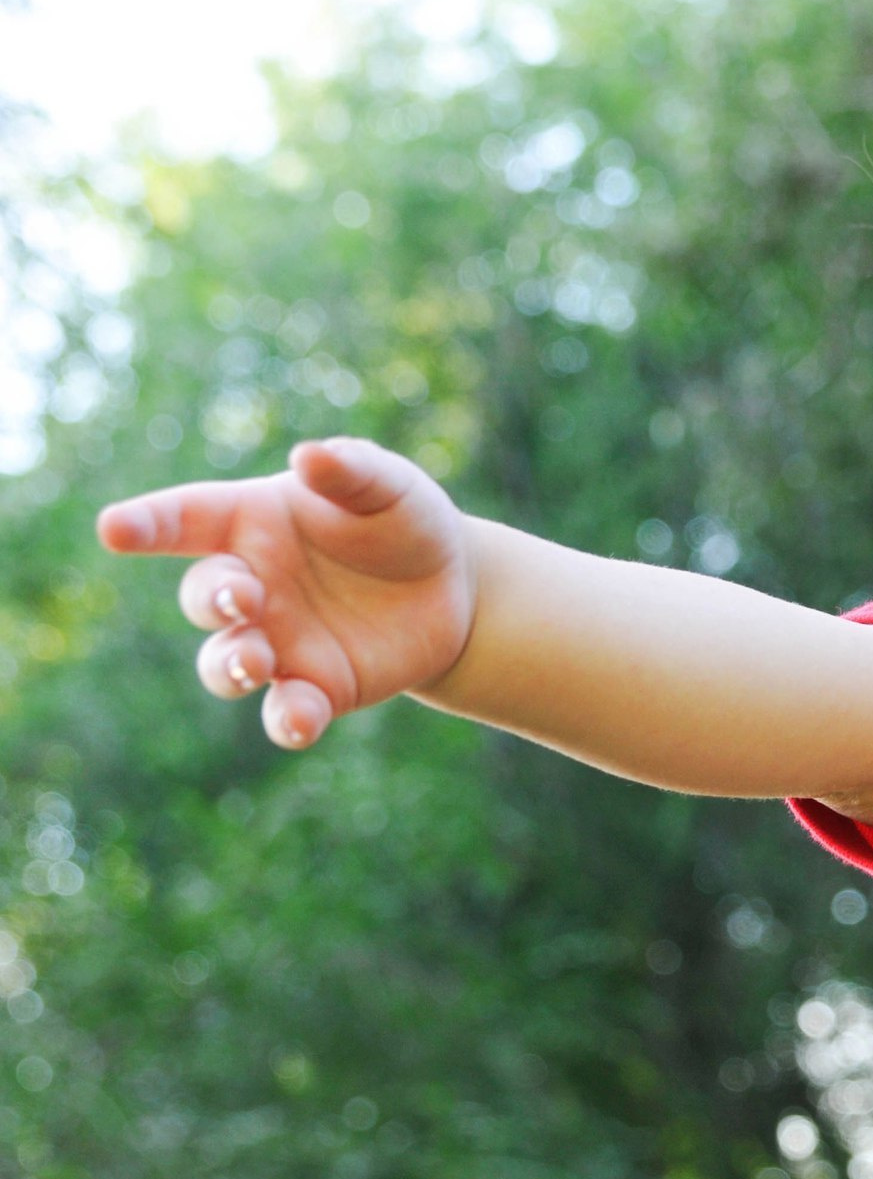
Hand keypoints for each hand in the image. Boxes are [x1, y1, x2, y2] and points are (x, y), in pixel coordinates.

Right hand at [97, 437, 476, 747]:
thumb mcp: (389, 485)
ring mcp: (279, 641)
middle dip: (213, 600)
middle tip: (243, 598)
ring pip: (226, 664)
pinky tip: (301, 723)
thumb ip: (351, 470)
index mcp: (254, 523)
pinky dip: (288, 721)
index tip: (113, 528)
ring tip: (257, 663)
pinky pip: (287, 712)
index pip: (187, 518)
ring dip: (231, 666)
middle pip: (204, 597)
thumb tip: (309, 455)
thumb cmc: (403, 520)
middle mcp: (254, 586)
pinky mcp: (317, 688)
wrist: (453, 586)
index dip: (147, 523)